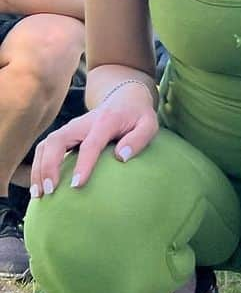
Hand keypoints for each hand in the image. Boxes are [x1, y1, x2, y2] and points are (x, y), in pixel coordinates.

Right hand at [30, 83, 158, 195]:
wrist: (124, 98)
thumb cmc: (138, 116)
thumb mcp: (149, 124)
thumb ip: (139, 139)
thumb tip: (121, 157)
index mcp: (105, 121)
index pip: (90, 144)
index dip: (83, 164)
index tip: (76, 185)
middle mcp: (82, 123)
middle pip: (57, 141)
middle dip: (49, 166)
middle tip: (49, 191)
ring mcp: (70, 128)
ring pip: (46, 145)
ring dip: (39, 169)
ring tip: (39, 194)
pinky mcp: (65, 134)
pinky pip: (45, 149)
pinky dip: (39, 166)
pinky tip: (39, 187)